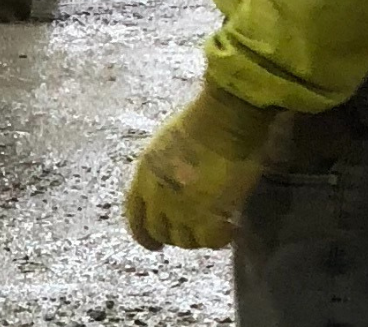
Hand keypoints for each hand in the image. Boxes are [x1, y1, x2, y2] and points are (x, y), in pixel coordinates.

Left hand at [124, 83, 275, 250]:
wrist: (223, 122)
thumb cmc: (202, 123)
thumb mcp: (167, 146)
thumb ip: (166, 172)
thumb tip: (176, 188)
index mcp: (144, 174)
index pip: (134, 215)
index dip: (143, 234)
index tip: (155, 245)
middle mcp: (156, 195)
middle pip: (159, 232)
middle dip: (176, 237)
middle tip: (196, 237)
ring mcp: (179, 208)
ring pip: (185, 241)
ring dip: (200, 239)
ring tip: (219, 228)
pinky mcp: (205, 215)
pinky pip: (209, 241)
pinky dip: (220, 239)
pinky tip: (232, 229)